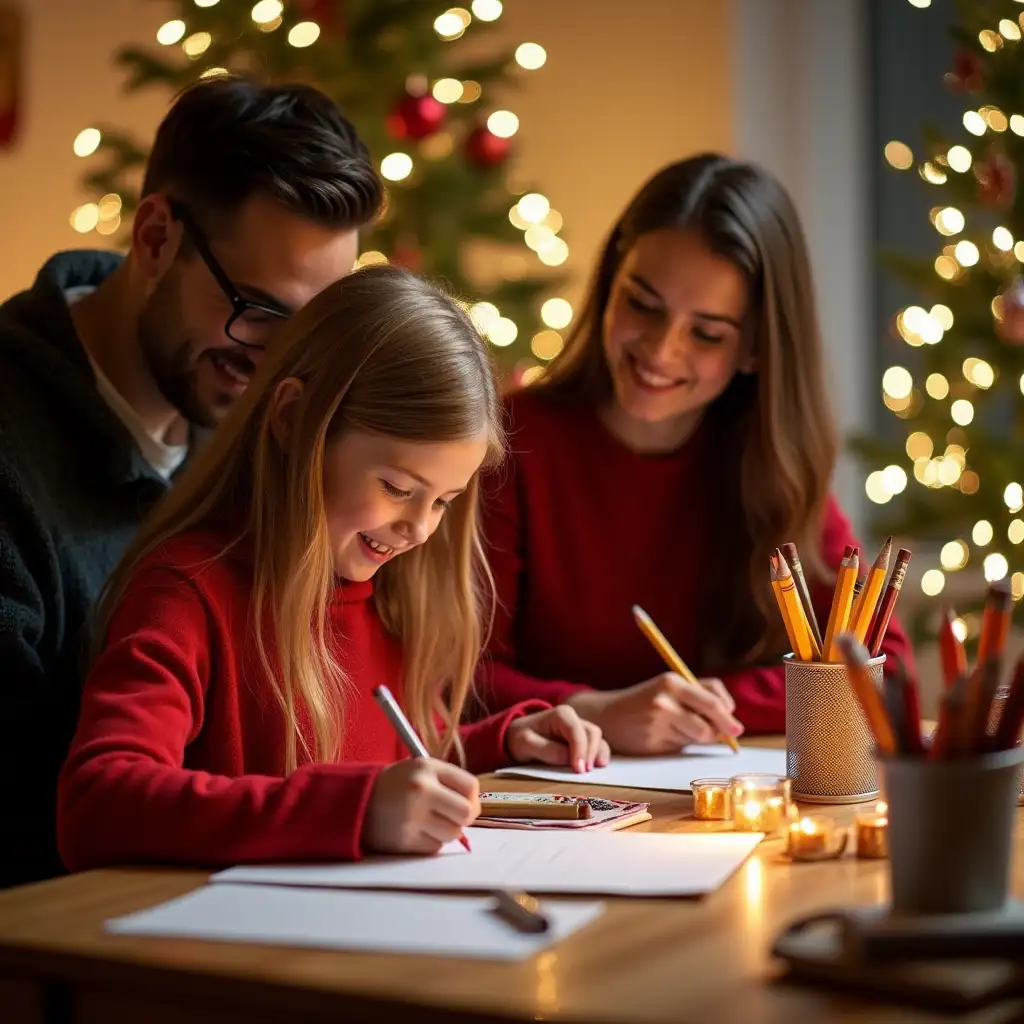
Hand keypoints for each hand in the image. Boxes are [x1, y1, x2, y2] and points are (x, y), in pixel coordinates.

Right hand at [362, 758, 479, 854]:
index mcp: (427, 768)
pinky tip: (418, 831)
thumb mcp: (421, 768)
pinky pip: (435, 847)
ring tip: (430, 821)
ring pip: (453, 833)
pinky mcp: (405, 840)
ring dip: (446, 831)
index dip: (472, 797)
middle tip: (452, 816)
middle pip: (466, 812)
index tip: (465, 802)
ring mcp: (412, 817)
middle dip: (464, 817)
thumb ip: (450, 781)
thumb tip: (475, 808)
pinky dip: (431, 842)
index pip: (471, 786)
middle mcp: (421, 791)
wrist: (356, 801)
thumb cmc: (397, 784)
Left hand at [505, 705, 610, 772]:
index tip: (579, 769)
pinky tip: (598, 767)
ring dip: (598, 754)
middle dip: (592, 752)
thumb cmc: (521, 738)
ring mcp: (580, 728)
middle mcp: (574, 719)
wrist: (518, 736)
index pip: (576, 731)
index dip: (580, 750)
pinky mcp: (582, 740)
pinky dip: (599, 756)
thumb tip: (569, 759)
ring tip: (594, 771)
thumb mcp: (526, 744)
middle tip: (585, 772)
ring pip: (597, 739)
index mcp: (561, 715)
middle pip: (592, 733)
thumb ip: (547, 750)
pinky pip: (596, 746)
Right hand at [565, 675, 742, 755]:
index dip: (728, 710)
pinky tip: (668, 737)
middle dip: (725, 728)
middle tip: (734, 734)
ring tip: (685, 730)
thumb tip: (729, 722)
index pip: (713, 696)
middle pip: (711, 718)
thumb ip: (697, 700)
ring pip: (700, 735)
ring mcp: (660, 721)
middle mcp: (666, 699)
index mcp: (673, 682)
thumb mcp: (669, 690)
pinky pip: (684, 746)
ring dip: (702, 737)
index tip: (733, 720)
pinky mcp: (655, 740)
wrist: (608, 715)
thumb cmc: (645, 702)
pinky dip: (684, 744)